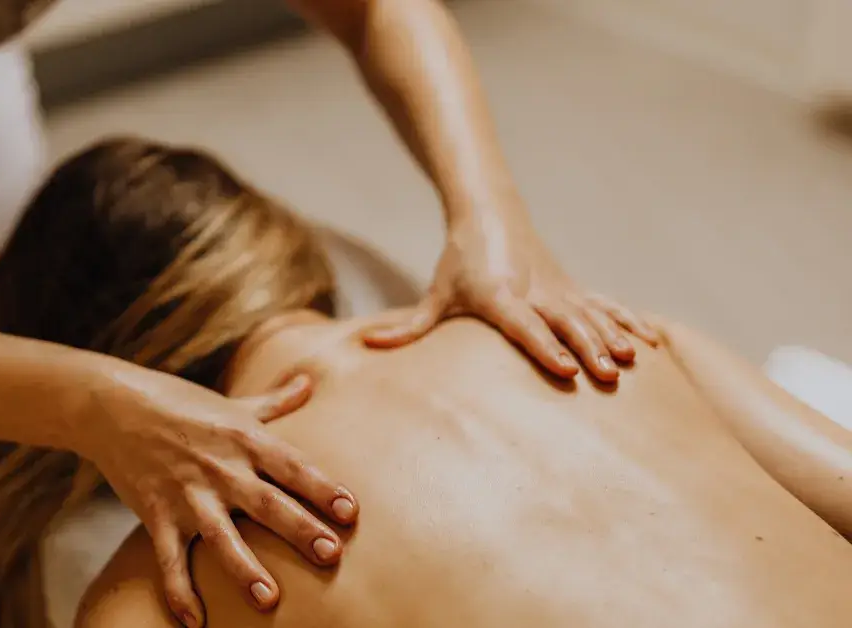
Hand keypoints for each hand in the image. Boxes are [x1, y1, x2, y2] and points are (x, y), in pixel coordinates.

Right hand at [82, 369, 357, 627]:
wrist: (112, 406)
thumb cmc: (179, 402)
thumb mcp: (231, 401)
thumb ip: (274, 401)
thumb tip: (309, 382)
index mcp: (244, 438)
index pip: (291, 465)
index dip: (322, 487)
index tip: (350, 510)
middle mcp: (219, 467)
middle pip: (266, 502)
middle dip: (299, 528)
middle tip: (330, 554)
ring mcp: (186, 493)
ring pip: (221, 535)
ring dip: (245, 568)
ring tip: (269, 599)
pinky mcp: (156, 513)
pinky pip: (170, 559)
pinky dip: (179, 591)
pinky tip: (195, 622)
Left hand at [362, 220, 657, 381]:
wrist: (489, 215)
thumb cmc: (458, 263)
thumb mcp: (436, 294)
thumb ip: (408, 326)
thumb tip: (366, 343)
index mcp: (499, 296)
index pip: (524, 325)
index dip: (545, 346)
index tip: (566, 368)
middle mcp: (534, 291)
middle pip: (565, 322)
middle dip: (588, 348)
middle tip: (606, 375)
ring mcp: (558, 289)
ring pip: (591, 314)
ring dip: (612, 337)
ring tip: (631, 363)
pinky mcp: (573, 287)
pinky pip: (606, 305)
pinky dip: (629, 321)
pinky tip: (652, 342)